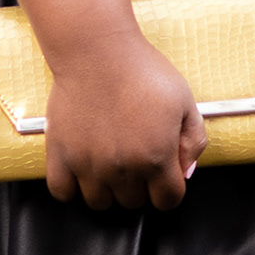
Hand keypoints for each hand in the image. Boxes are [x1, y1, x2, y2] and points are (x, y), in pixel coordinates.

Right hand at [42, 28, 206, 212]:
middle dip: (140, 187)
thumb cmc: (142, 71)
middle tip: (136, 160)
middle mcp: (122, 168)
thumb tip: (186, 171)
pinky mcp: (60, 155)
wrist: (98, 52)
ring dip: (108, 189)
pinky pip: (62, 192)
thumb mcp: (185, 101)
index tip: (164, 178)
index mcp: (156, 157)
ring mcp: (88, 164)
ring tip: (110, 164)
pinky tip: (82, 169)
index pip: (168, 200)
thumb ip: (194, 141)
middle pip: (133, 202)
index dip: (170, 190)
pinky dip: (72, 187)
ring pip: (100, 202)